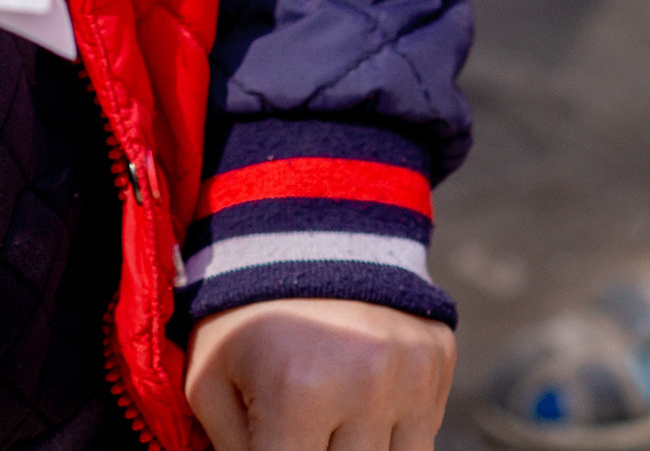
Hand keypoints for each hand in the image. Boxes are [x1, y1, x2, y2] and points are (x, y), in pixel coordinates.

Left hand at [186, 296, 454, 450]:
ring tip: (326, 409)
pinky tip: (358, 394)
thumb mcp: (211, 380)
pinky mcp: (438, 360)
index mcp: (300, 389)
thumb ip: (233, 450)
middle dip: (314, 447)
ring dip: (357, 447)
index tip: (274, 436)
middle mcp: (367, 385)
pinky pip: (421, 435)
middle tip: (297, 416)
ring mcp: (411, 374)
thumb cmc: (243, 309)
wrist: (300, 221)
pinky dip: (390, 430)